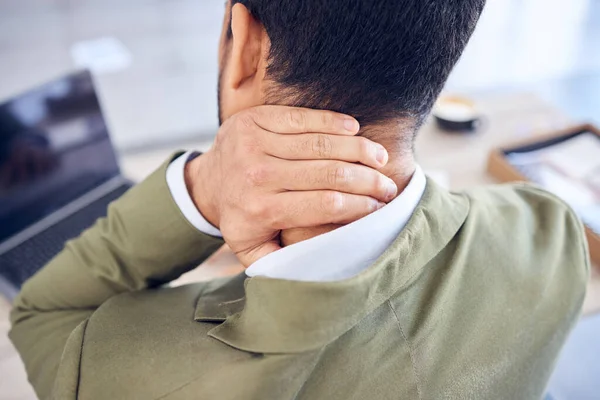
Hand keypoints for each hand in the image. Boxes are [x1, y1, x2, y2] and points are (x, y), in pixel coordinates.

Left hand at [186, 106, 396, 266]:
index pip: (326, 204)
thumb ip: (278, 263)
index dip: (360, 205)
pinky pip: (303, 117)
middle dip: (368, 180)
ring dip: (358, 149)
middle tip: (388, 186)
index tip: (379, 208)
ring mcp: (255, 142)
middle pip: (329, 173)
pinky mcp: (255, 118)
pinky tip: (355, 130)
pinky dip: (333, 122)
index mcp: (262, 209)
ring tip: (381, 158)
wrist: (208, 181)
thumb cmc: (240, 217)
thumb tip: (315, 271)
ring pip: (321, 143)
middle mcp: (258, 174)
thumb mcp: (252, 250)